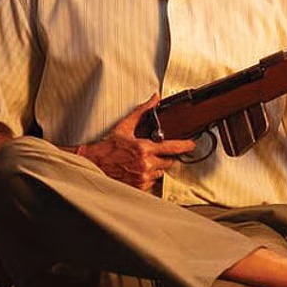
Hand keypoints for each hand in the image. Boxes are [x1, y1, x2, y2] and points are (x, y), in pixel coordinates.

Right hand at [77, 94, 195, 191]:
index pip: (171, 147)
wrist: (94, 163)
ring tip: (142, 162)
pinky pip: (152, 183)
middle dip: (164, 157)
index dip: (185, 146)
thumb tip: (154, 99)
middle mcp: (145, 164)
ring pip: (161, 173)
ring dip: (156, 168)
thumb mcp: (125, 127)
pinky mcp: (139, 187)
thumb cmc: (108, 147)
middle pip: (168, 162)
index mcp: (144, 149)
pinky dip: (148, 177)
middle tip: (153, 153)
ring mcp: (143, 177)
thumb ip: (142, 112)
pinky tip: (138, 171)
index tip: (192, 145)